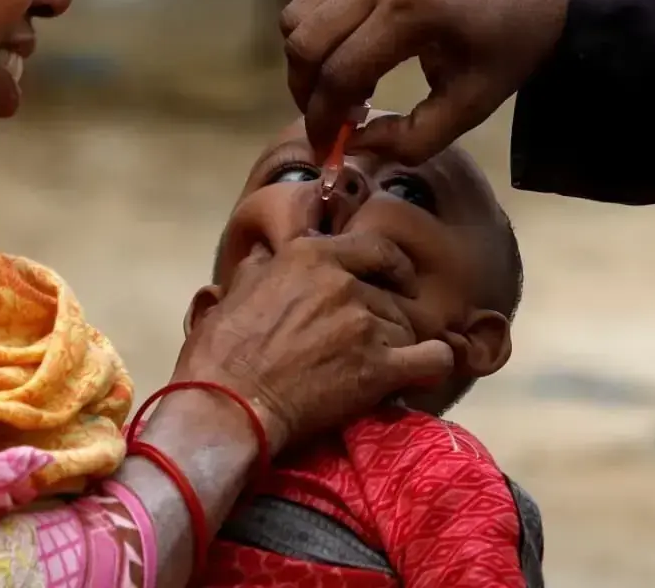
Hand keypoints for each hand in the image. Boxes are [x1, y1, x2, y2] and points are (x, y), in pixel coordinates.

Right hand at [172, 233, 453, 451]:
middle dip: (388, 318)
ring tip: (381, 368)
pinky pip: (433, 358)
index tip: (398, 281)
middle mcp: (344, 282)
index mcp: (311, 256)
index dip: (394, 266)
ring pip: (409, 328)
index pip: (377, 248)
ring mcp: (364, 324)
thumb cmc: (221, 351)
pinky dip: (434, 365)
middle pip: (393, 296)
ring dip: (400, 346)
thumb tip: (265, 256)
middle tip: (375, 342)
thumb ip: (261, 269)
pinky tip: (425, 373)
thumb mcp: (235, 291)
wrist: (228, 405)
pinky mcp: (378, 368)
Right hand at [281, 0, 569, 163]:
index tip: (329, 152)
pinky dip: (316, 37)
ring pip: (296, 19)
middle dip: (306, 94)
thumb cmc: (505, 52)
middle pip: (305, 44)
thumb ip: (409, 140)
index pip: (340, 74)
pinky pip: (312, 0)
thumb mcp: (469, 108)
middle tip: (331, 126)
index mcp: (413, 10)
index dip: (325, 122)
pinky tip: (352, 62)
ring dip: (307, 64)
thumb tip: (353, 144)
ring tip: (345, 93)